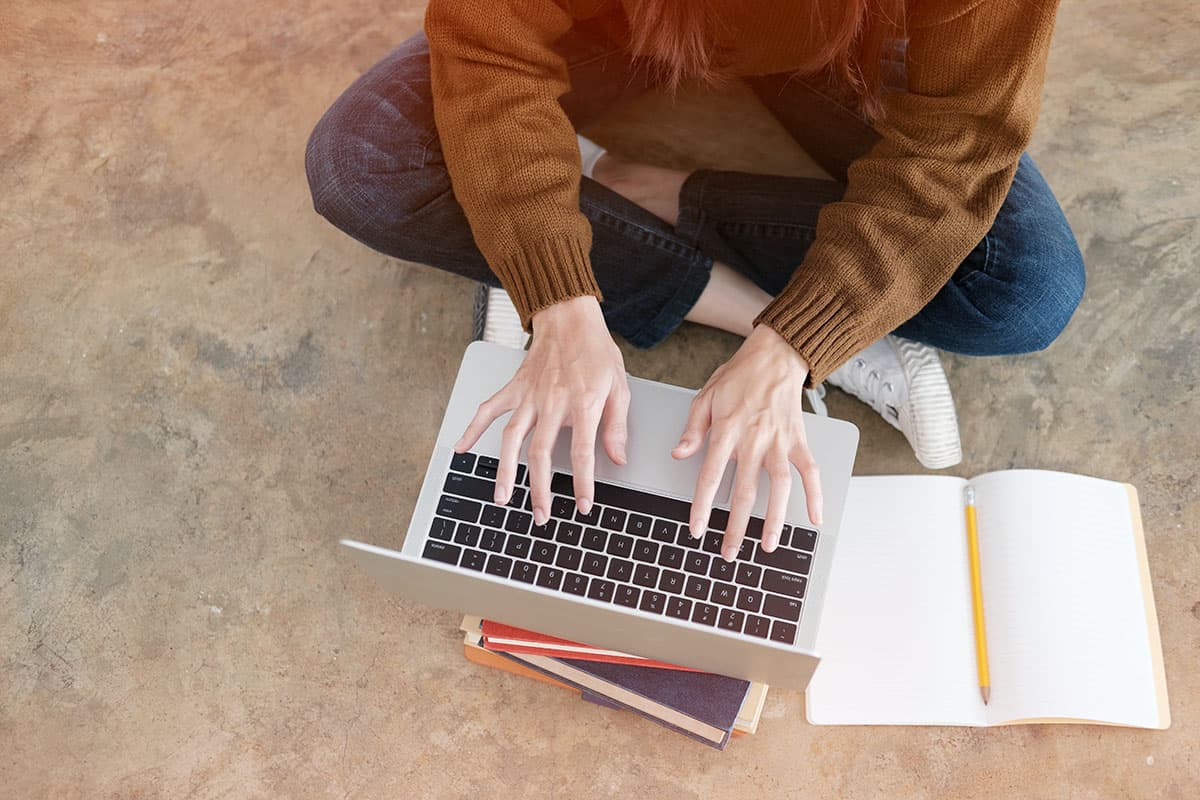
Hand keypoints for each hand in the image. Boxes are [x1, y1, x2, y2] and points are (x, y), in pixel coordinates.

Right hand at [455, 296, 629, 524]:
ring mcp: (529, 395)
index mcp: (583, 403)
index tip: (583, 505)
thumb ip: (616, 425)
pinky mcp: (514, 388)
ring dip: (506, 471)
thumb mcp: (619, 386)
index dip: (584, 482)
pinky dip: (472, 429)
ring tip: (502, 498)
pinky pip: (489, 410)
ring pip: (512, 439)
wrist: (569, 317)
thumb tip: (618, 458)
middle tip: (541, 515)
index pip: (582, 451)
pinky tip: (462, 448)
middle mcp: (552, 402)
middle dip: (539, 488)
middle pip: (541, 453)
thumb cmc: (596, 351)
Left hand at [672, 324, 822, 560]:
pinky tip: (815, 518)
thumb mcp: (705, 397)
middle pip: (744, 491)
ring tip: (768, 546)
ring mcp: (780, 442)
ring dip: (774, 520)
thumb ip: (693, 429)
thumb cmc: (738, 376)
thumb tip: (678, 455)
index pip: (710, 476)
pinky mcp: (799, 440)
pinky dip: (816, 495)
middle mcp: (754, 440)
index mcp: (727, 431)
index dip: (702, 506)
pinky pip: (810, 471)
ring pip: (779, 488)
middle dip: (735, 527)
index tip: (697, 529)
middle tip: (729, 553)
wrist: (775, 356)